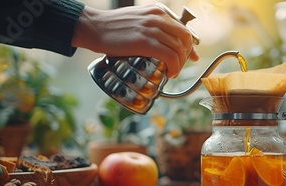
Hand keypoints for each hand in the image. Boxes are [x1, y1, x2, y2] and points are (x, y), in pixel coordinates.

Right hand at [72, 4, 198, 77]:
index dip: (190, 45)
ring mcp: (152, 29)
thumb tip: (165, 42)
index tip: (191, 56)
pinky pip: (170, 57)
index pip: (183, 28)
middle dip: (186, 56)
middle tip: (177, 67)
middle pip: (185, 39)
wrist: (93, 27)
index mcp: (158, 11)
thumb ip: (152, 26)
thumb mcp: (138, 19)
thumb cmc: (113, 27)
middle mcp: (158, 17)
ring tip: (172, 72)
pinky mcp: (146, 42)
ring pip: (179, 49)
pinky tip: (169, 73)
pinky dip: (174, 68)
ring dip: (179, 65)